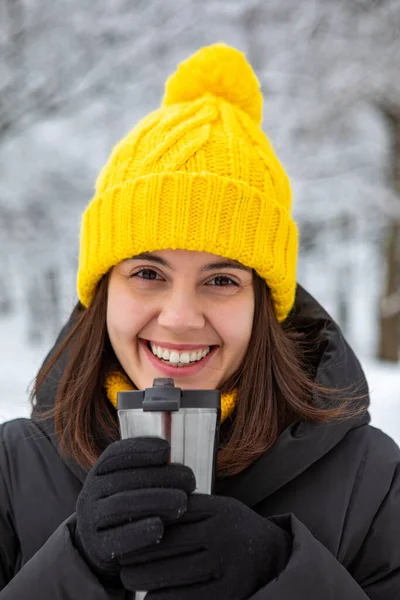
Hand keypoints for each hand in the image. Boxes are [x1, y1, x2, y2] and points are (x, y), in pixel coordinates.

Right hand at [74, 437, 195, 584]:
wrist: (99, 547)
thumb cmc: (128, 509)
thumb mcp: (130, 486)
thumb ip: (147, 472)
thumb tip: (174, 458)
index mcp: (99, 473)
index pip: (115, 454)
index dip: (141, 448)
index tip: (167, 449)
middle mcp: (90, 493)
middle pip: (123, 479)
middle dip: (159, 477)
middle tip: (190, 481)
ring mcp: (90, 520)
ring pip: (119, 506)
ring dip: (154, 501)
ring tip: (182, 503)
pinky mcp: (96, 547)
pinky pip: (116, 539)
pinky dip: (138, 532)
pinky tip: (160, 528)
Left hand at [121, 494, 290, 598]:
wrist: (276, 560)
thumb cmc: (235, 532)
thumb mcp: (220, 509)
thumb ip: (190, 508)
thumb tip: (142, 508)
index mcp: (219, 509)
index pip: (170, 513)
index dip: (142, 522)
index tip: (124, 529)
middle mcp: (222, 535)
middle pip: (165, 543)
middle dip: (136, 554)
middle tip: (121, 561)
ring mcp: (226, 566)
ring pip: (171, 574)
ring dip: (143, 579)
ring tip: (130, 579)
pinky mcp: (228, 595)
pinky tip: (150, 599)